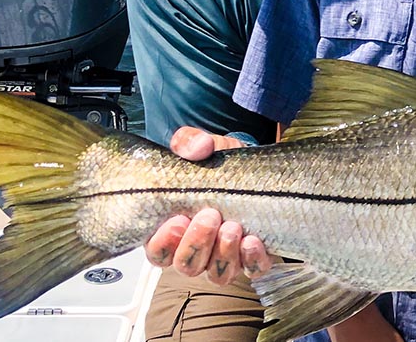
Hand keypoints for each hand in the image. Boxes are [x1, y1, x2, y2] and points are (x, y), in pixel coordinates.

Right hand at [143, 127, 272, 283]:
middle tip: (210, 216)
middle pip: (186, 265)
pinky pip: (251, 270)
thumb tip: (197, 146)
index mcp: (173, 230)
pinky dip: (252, 259)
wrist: (258, 171)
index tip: (177, 219)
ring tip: (233, 226)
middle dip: (197, 244)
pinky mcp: (253, 259)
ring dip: (223, 253)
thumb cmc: (221, 166)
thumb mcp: (205, 148)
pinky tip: (253, 240)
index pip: (157, 252)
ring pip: (217, 274)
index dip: (163, 242)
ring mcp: (224, 258)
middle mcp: (196, 249)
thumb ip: (191, 143)